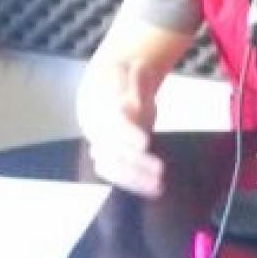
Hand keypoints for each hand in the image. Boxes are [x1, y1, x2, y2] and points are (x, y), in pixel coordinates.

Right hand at [76, 59, 164, 197]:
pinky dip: (133, 184)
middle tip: (160, 169)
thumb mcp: (131, 79)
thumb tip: (140, 67)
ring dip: (134, 178)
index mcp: (103, 108)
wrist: (97, 98)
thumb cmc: (121, 89)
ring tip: (158, 186)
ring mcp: (99, 146)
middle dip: (136, 162)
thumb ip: (137, 80)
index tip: (144, 143)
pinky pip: (115, 176)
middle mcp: (98, 130)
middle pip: (113, 150)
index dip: (127, 134)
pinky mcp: (105, 160)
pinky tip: (153, 190)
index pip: (113, 123)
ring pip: (111, 167)